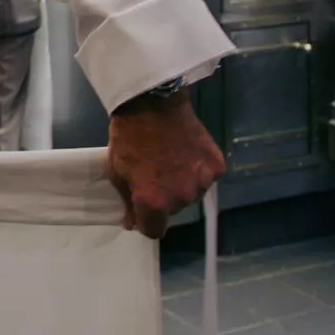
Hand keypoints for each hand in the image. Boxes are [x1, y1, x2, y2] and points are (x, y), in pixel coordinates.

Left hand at [106, 93, 224, 238]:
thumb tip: (133, 224)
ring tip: (171, 160)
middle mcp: (182, 198)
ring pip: (191, 194)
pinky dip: (199, 169)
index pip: (154, 231)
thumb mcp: (117, 171)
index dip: (146, 221)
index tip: (142, 207)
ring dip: (183, 184)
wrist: (153, 103)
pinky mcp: (217, 166)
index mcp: (154, 202)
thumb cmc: (129, 138)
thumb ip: (127, 201)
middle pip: (173, 210)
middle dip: (164, 198)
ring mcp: (203, 182)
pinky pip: (207, 177)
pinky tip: (188, 152)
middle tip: (155, 173)